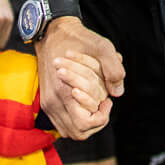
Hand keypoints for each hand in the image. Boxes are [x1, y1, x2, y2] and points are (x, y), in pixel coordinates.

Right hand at [34, 14, 123, 138]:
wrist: (52, 32)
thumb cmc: (77, 38)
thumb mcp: (102, 46)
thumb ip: (113, 69)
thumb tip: (117, 93)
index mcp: (64, 91)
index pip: (84, 125)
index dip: (101, 117)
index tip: (107, 101)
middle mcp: (53, 102)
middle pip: (78, 133)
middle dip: (95, 123)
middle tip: (103, 104)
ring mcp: (48, 103)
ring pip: (69, 131)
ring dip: (86, 123)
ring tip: (95, 105)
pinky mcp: (46, 101)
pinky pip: (62, 123)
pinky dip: (75, 120)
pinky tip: (84, 104)